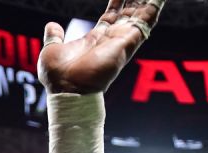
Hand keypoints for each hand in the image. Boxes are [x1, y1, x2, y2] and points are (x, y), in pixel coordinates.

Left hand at [38, 0, 165, 94]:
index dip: (117, 2)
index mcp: (96, 39)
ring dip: (149, 1)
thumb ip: (55, 37)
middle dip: (135, 0)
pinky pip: (147, 19)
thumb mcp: (53, 50)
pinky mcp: (129, 40)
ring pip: (142, 14)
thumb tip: (52, 26)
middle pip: (129, 13)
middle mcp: (112, 38)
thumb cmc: (59, 78)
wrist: (67, 89)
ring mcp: (122, 39)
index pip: (111, 16)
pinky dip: (155, 6)